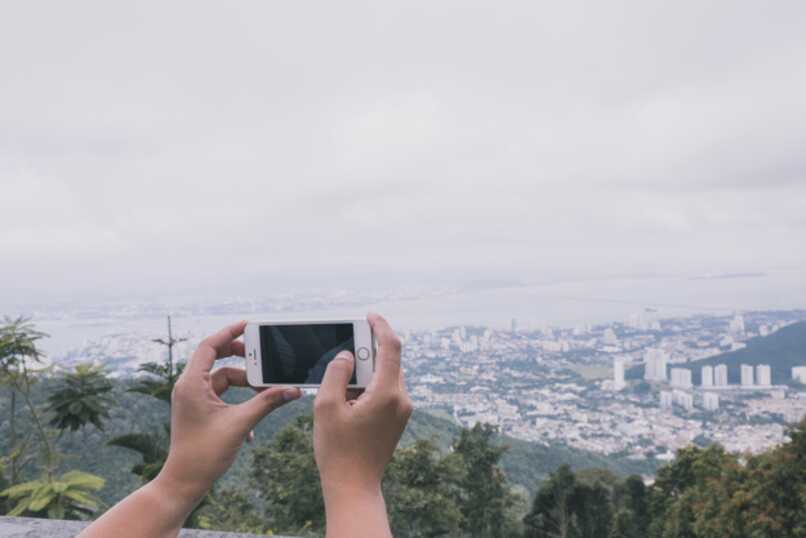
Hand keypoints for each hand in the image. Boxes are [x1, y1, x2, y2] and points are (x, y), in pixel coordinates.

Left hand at [158, 321, 301, 499]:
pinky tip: (252, 422)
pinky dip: (238, 401)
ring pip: (223, 379)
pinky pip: (222, 395)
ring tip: (265, 392)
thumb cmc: (204, 453)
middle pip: (217, 358)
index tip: (249, 325)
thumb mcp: (240, 423)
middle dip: (242, 358)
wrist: (185, 482)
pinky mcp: (199, 410)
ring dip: (245, 384)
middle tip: (263, 355)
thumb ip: (267, 402)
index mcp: (192, 384)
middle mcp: (189, 387)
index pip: (209, 346)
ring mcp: (194, 398)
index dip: (229, 332)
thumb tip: (292, 390)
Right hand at [313, 313, 412, 495]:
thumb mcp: (326, 406)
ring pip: (386, 376)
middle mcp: (401, 399)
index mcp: (388, 393)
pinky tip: (347, 396)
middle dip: (366, 352)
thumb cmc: (338, 450)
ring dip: (365, 370)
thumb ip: (335, 373)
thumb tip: (346, 356)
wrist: (354, 487)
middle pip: (388, 361)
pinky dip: (368, 385)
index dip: (380, 326)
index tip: (368, 316)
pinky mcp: (397, 419)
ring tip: (340, 380)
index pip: (391, 347)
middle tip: (342, 350)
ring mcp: (401, 411)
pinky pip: (385, 390)